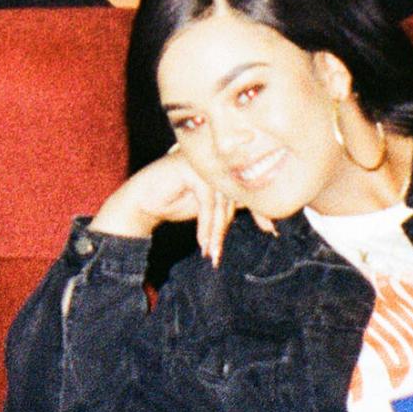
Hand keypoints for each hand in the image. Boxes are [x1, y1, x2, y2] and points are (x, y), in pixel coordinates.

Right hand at [88, 148, 273, 265]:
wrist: (141, 202)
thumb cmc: (175, 201)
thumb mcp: (210, 206)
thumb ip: (232, 204)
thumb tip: (269, 219)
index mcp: (223, 164)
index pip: (247, 186)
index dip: (259, 209)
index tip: (271, 229)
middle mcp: (215, 159)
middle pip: (235, 195)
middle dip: (228, 227)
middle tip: (223, 252)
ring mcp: (202, 160)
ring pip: (221, 201)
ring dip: (215, 231)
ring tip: (212, 252)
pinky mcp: (190, 167)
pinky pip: (207, 201)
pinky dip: (205, 225)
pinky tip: (202, 242)